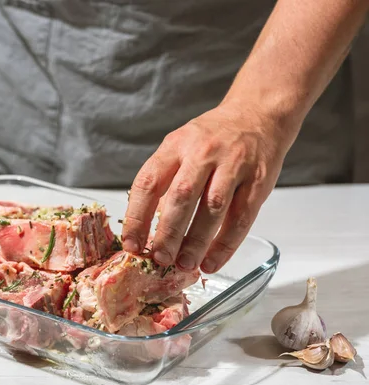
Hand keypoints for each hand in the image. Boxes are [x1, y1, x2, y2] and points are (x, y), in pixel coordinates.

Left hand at [121, 101, 293, 273]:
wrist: (258, 114)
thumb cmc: (212, 137)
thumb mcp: (180, 146)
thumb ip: (164, 180)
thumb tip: (144, 226)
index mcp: (175, 145)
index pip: (148, 183)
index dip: (137, 217)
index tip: (132, 244)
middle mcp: (202, 153)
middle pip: (181, 197)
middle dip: (168, 233)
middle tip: (160, 258)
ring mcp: (233, 165)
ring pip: (212, 209)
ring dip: (196, 242)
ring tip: (185, 264)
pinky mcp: (258, 180)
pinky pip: (241, 218)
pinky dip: (225, 245)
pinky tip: (212, 261)